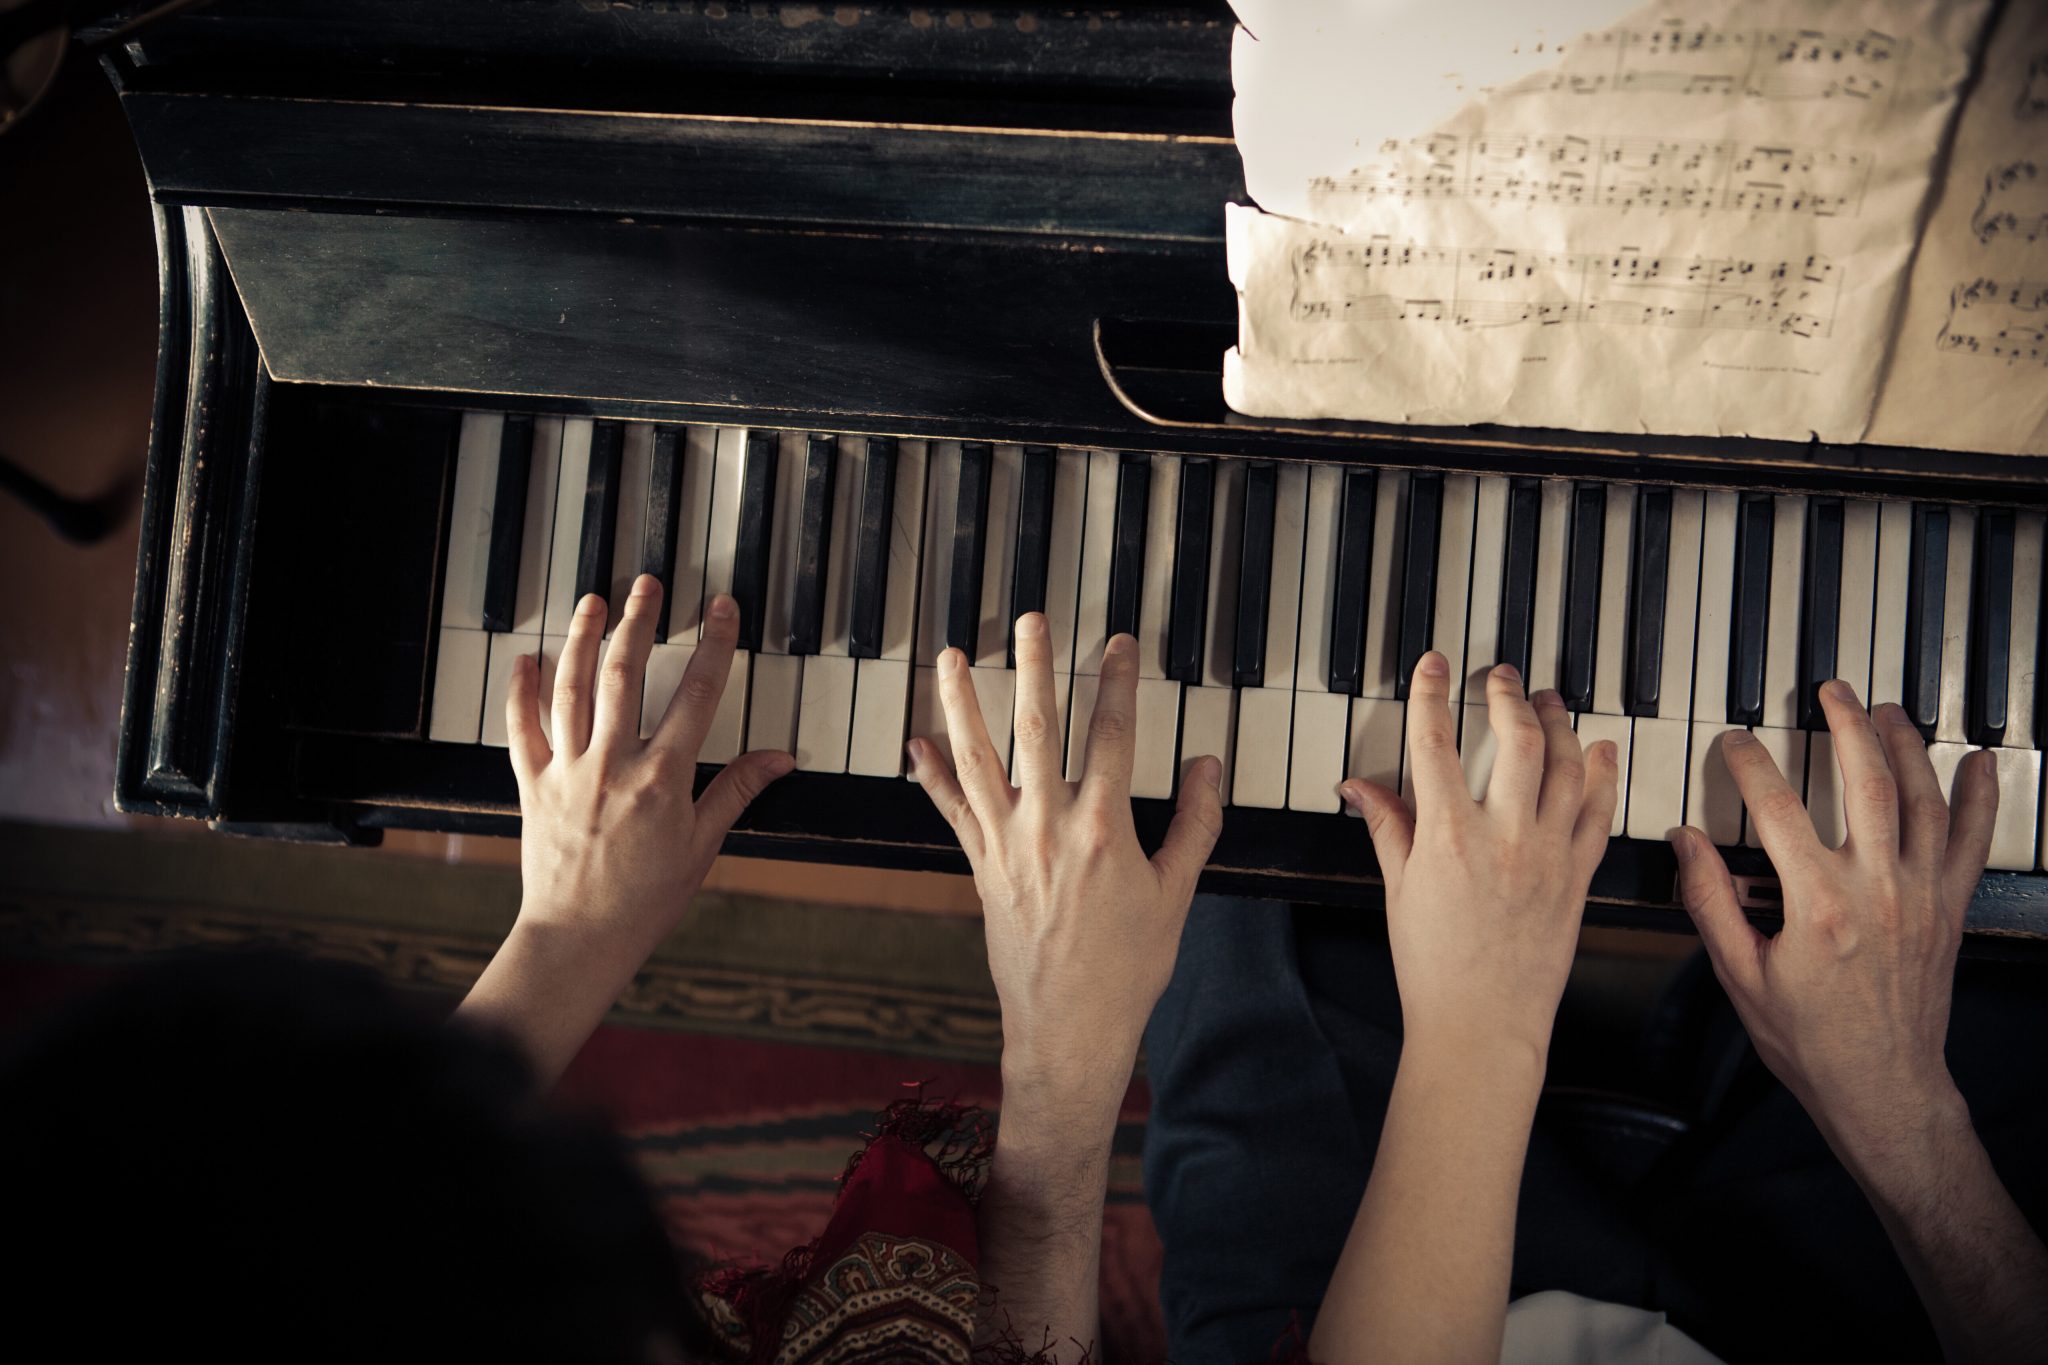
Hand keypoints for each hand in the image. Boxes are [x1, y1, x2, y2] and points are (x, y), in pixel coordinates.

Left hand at [507, 576, 793, 966]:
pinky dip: (520, 690)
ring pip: (571, 689)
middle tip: (648, 585)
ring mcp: (568, 771)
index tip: (722, 610)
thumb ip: (737, 791)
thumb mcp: (703, 845)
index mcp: (662, 779)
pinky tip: (526, 659)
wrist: (580, 937)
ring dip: (581, 639)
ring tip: (593, 602)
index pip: (697, 695)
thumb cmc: (645, 900)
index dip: (714, 645)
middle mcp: (612, 765)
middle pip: (625, 675)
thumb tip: (780, 759)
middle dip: (639, 622)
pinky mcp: (534, 785)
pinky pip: (521, 728)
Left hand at [909, 617, 1223, 1106]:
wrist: (1070, 1028)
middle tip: (1030, 621)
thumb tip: (1210, 767)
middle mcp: (1049, 828)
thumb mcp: (1176, 894)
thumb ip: (1196, 825)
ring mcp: (1007, 846)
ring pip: (979, 760)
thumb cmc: (1129, 968)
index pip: (1113, 736)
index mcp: (1105, 830)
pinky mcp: (980, 867)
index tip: (1118, 643)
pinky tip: (916, 744)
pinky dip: (932, 777)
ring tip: (952, 658)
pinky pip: (951, 811)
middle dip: (1036, 669)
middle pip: (1038, 730)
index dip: (1117, 683)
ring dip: (963, 704)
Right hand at [1342, 655, 1619, 1059]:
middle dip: (1508, 696)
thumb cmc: (1434, 967)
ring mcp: (1547, 855)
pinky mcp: (1577, 877)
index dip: (1433, 693)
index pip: (1434, 743)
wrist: (1482, 1025)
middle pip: (1516, 740)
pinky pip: (1599, 812)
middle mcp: (1502, 837)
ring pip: (1566, 766)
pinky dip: (1604, 774)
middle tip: (1502, 677)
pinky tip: (1600, 750)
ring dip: (1560, 724)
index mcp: (1447, 837)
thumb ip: (1387, 827)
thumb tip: (1359, 786)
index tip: (1436, 666)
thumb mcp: (1398, 890)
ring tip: (1550, 702)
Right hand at [1671, 683, 1996, 1159]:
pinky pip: (1970, 841)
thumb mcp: (1739, 976)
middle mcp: (1877, 889)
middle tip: (1830, 693)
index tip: (1734, 744)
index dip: (1748, 764)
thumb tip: (1686, 844)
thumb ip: (1709, 902)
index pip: (1776, 807)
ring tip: (1886, 710)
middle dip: (1846, 725)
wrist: (1883, 1088)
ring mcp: (1921, 896)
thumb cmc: (1810, 1043)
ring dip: (1905, 745)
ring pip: (1922, 798)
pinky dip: (1977, 798)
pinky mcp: (1949, 910)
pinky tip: (1974, 765)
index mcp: (1818, 905)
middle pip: (1866, 781)